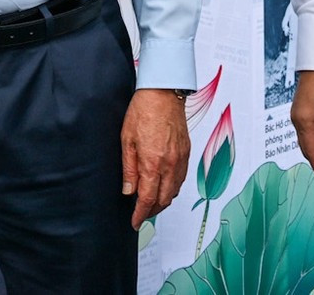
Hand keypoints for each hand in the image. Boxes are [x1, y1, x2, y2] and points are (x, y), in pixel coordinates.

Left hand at [121, 89, 189, 228]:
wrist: (163, 92)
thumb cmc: (143, 111)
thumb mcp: (127, 140)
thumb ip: (129, 168)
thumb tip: (128, 191)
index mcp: (153, 163)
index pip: (148, 199)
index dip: (140, 214)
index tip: (135, 222)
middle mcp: (170, 165)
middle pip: (164, 200)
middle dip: (152, 211)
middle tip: (141, 214)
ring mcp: (181, 159)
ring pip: (174, 191)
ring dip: (163, 201)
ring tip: (151, 203)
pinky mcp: (187, 152)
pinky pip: (181, 178)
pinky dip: (172, 188)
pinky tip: (164, 185)